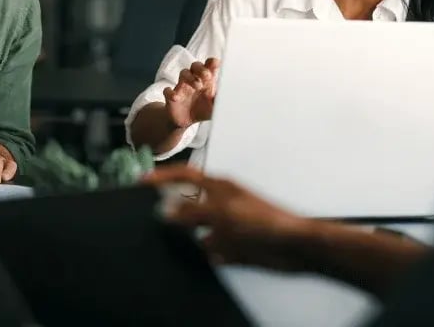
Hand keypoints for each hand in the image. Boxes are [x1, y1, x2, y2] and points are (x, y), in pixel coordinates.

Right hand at [144, 164, 312, 271]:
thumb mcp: (222, 212)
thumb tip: (164, 209)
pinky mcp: (232, 245)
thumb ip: (191, 210)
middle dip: (171, 209)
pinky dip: (204, 254)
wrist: (292, 246)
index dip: (162, 176)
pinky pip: (210, 249)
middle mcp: (220, 203)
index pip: (183, 176)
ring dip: (186, 235)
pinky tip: (200, 257)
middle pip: (187, 203)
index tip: (141, 182)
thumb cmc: (263, 219)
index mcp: (218, 186)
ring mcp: (226, 225)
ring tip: (170, 240)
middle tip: (147, 215)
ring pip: (196, 229)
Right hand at [163, 58, 220, 128]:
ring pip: (183, 73)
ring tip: (197, 86)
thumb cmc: (202, 110)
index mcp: (206, 81)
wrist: (185, 121)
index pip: (209, 66)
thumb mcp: (215, 107)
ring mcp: (182, 87)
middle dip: (201, 68)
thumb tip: (232, 97)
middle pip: (195, 65)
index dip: (212, 63)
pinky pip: (168, 90)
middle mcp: (194, 80)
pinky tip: (176, 97)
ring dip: (190, 77)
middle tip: (207, 76)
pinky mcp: (171, 96)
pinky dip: (171, 93)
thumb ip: (222, 100)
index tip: (217, 63)